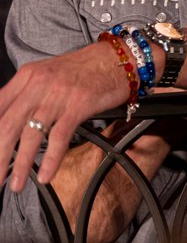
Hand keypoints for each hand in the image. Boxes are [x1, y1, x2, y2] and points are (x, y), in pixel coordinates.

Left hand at [0, 42, 129, 190]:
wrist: (120, 58)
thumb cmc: (86, 68)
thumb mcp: (48, 73)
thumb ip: (27, 93)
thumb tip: (8, 120)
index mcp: (27, 76)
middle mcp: (39, 84)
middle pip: (7, 126)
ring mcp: (58, 95)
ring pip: (30, 136)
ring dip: (20, 165)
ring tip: (15, 184)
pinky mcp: (79, 105)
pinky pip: (59, 137)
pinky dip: (50, 160)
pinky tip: (45, 175)